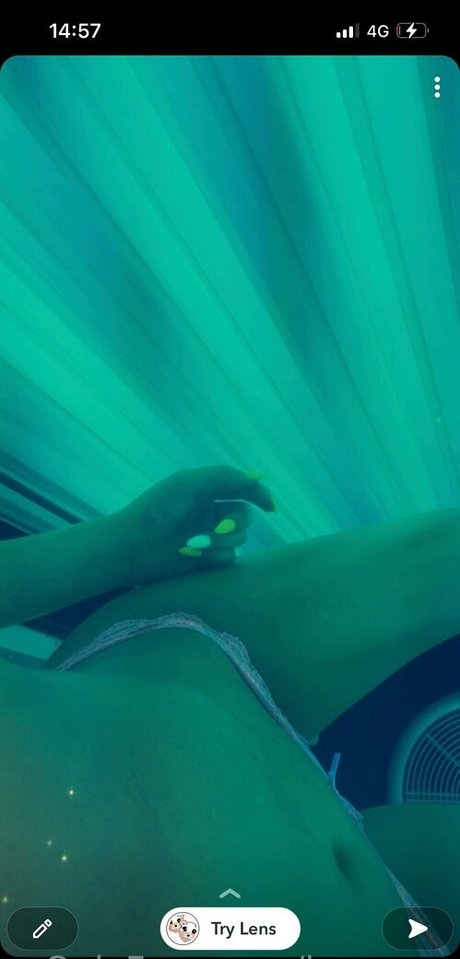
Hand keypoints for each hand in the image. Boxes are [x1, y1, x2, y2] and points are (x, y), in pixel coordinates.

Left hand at [114, 466, 275, 587]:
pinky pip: (228, 558)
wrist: (132, 546)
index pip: (243, 488)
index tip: (269, 506)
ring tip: (194, 543)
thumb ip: (224, 476)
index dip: (259, 494)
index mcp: (206, 490)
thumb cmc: (155, 510)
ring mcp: (208, 536)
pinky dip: (214, 555)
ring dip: (221, 540)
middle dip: (235, 522)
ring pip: (238, 538)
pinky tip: (192, 554)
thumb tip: (257, 479)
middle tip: (219, 527)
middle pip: (244, 516)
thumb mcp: (188, 483)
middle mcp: (210, 512)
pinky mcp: (205, 560)